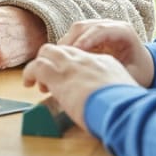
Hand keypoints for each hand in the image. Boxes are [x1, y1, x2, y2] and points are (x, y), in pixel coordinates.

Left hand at [22, 44, 138, 128]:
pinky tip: (28, 82)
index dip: (70, 65)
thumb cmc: (127, 107)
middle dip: (51, 59)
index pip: (81, 56)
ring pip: (47, 51)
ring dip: (38, 65)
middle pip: (63, 48)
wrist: (123, 106)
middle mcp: (86, 59)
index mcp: (104, 63)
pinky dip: (29, 72)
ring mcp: (72, 65)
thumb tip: (108, 102)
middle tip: (46, 77)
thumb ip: (113, 91)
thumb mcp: (124, 93)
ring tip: (32, 80)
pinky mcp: (58, 75)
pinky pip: (37, 66)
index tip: (65, 78)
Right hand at [59, 19, 154, 85]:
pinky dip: (65, 48)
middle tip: (58, 59)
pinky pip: (74, 38)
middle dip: (70, 42)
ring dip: (64, 45)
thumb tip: (97, 80)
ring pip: (75, 31)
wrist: (144, 67)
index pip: (101, 29)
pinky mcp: (90, 35)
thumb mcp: (133, 74)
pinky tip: (59, 62)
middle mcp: (109, 25)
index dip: (86, 39)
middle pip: (83, 27)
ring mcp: (98, 28)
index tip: (75, 53)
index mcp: (123, 31)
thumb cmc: (141, 72)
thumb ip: (116, 74)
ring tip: (56, 62)